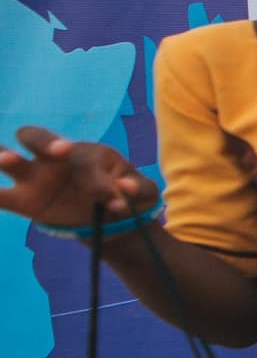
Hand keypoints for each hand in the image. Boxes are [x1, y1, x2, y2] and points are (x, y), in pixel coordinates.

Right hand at [0, 127, 155, 232]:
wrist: (110, 221)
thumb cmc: (125, 196)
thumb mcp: (142, 192)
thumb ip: (139, 187)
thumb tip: (126, 187)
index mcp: (83, 152)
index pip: (82, 158)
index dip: (99, 181)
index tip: (116, 203)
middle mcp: (52, 160)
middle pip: (34, 136)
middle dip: (43, 141)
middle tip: (60, 151)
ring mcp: (34, 180)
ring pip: (10, 160)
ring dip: (4, 157)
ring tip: (5, 158)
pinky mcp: (24, 202)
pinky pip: (2, 198)